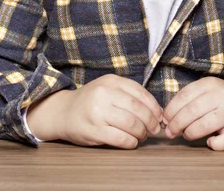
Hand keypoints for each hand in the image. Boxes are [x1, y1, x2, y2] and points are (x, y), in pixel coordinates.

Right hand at [29, 74, 162, 148]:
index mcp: (111, 81)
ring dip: (142, 133)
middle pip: (138, 109)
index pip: (140, 93)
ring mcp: (98, 112)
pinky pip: (119, 138)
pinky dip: (131, 142)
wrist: (63, 112)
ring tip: (142, 136)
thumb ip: (129, 95)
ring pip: (131, 124)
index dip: (154, 106)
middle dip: (151, 121)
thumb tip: (157, 111)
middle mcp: (104, 94)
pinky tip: (132, 142)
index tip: (160, 116)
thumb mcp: (108, 88)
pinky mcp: (93, 130)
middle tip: (154, 129)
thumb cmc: (91, 101)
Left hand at [162, 77, 223, 150]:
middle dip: (176, 124)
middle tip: (170, 133)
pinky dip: (215, 144)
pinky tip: (210, 142)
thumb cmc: (221, 102)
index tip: (165, 120)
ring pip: (204, 125)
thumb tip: (166, 117)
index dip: (171, 110)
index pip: (184, 96)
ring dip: (190, 133)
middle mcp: (222, 95)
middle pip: (192, 111)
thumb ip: (188, 100)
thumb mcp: (206, 92)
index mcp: (210, 84)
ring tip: (186, 135)